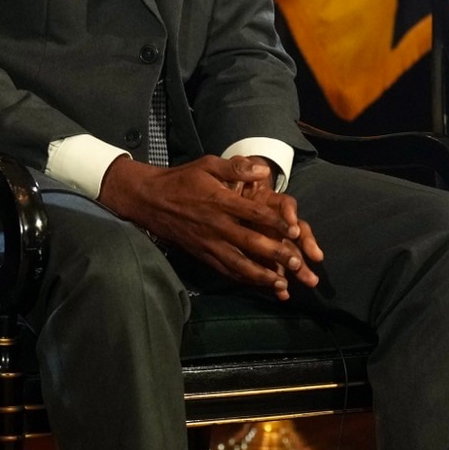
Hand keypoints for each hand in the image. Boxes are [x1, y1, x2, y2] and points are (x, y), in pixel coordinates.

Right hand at [98, 155, 320, 298]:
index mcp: (220, 201)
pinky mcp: (202, 254)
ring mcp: (208, 243)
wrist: (151, 200)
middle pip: (250, 242)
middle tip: (297, 263)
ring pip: (238, 263)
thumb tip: (263, 169)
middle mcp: (216, 225)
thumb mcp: (208, 165)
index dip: (276, 222)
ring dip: (261, 275)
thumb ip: (235, 167)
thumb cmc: (183, 179)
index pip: (254, 213)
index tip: (295, 230)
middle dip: (275, 254)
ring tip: (281, 284)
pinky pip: (224, 269)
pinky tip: (257, 284)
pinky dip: (242, 279)